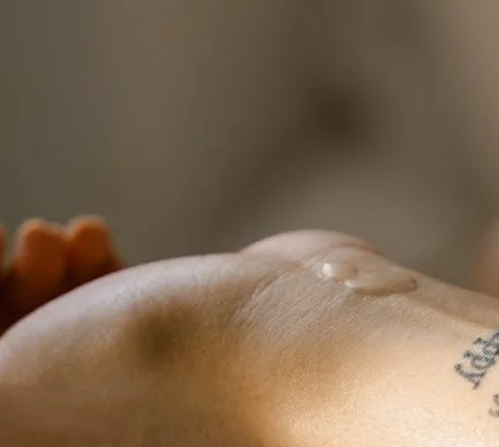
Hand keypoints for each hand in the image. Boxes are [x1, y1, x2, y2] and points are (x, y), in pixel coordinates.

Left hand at [0, 231, 402, 444]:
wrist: (302, 340)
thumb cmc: (149, 382)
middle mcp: (84, 436)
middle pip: (4, 358)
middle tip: (26, 250)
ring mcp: (128, 397)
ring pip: (42, 330)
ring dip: (32, 276)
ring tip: (63, 241)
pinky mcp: (171, 347)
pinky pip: (96, 310)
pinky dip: (82, 273)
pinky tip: (96, 239)